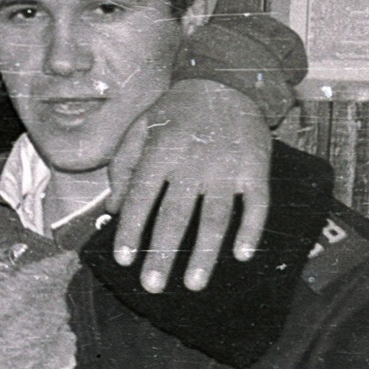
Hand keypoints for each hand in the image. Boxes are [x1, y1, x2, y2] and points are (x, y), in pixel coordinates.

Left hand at [107, 79, 270, 293]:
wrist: (226, 82)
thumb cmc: (175, 110)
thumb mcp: (139, 128)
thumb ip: (123, 166)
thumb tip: (112, 207)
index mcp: (159, 153)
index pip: (139, 199)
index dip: (130, 230)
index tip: (123, 260)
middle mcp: (191, 164)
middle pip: (174, 216)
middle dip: (162, 254)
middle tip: (152, 286)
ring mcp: (225, 168)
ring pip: (214, 218)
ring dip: (205, 254)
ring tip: (193, 285)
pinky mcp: (255, 169)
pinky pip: (256, 205)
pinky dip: (251, 230)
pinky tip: (242, 255)